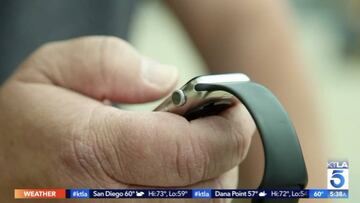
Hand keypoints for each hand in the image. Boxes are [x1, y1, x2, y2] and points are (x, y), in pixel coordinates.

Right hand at [0, 36, 254, 201]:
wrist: (0, 175)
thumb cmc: (23, 129)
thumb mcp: (51, 71)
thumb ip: (108, 62)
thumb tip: (164, 79)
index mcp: (93, 154)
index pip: (189, 152)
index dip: (227, 130)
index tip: (234, 109)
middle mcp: (111, 201)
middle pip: (207, 186)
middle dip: (219, 149)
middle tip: (204, 123)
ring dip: (209, 172)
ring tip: (183, 147)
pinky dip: (194, 189)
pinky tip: (173, 172)